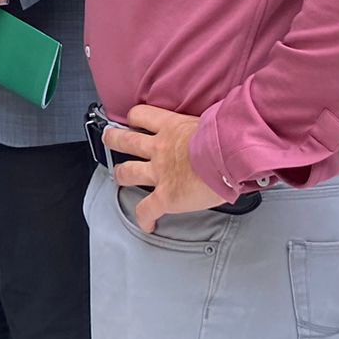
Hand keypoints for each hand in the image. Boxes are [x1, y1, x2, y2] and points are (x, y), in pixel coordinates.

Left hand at [103, 104, 227, 233]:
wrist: (229, 156)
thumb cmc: (228, 137)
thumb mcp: (212, 121)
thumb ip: (206, 124)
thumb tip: (218, 124)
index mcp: (171, 126)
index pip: (142, 114)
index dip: (134, 118)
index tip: (133, 121)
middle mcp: (159, 148)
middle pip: (125, 141)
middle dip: (114, 140)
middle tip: (110, 139)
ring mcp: (159, 172)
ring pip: (126, 172)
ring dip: (120, 174)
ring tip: (118, 176)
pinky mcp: (166, 196)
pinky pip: (147, 210)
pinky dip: (144, 218)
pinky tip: (147, 224)